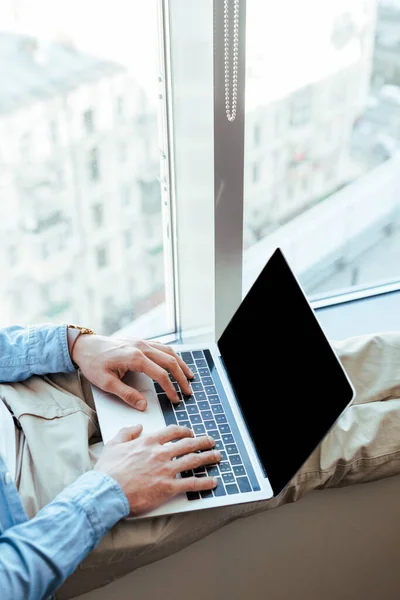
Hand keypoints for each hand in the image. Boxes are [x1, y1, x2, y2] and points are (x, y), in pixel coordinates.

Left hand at [71, 334, 193, 410]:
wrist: (84, 346)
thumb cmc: (93, 363)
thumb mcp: (106, 383)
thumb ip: (127, 395)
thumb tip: (143, 405)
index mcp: (134, 358)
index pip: (160, 374)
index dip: (170, 389)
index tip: (176, 399)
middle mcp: (141, 347)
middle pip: (170, 361)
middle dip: (181, 377)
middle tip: (188, 390)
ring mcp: (142, 342)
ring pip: (169, 351)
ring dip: (181, 364)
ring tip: (189, 376)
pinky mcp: (140, 341)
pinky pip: (161, 346)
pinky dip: (172, 355)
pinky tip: (175, 362)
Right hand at [94, 424, 220, 514]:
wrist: (106, 492)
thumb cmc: (107, 472)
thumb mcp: (113, 445)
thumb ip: (126, 433)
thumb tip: (137, 427)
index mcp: (148, 442)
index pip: (172, 432)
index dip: (184, 431)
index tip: (190, 433)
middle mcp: (160, 454)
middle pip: (188, 444)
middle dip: (202, 441)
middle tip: (211, 441)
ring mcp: (165, 470)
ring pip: (193, 460)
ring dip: (208, 457)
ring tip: (217, 456)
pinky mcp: (168, 488)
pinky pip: (191, 484)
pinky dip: (204, 482)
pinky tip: (213, 481)